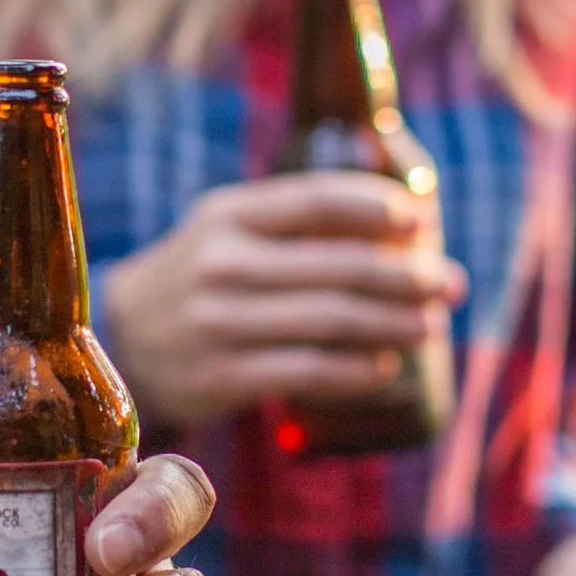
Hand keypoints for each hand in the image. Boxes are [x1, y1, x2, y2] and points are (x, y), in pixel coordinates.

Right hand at [96, 175, 466, 430]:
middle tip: (451, 283)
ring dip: (392, 323)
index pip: (317, 200)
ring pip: (328, 321)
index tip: (422, 221)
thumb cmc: (200, 277)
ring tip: (430, 326)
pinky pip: (305, 371)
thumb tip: (401, 216)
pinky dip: (354, 370)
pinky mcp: (222, 375)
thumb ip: (293, 220)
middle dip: (407, 275)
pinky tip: (384, 367)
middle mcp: (221, 263)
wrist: (124, 340)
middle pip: (336, 266)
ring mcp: (219, 321)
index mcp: (228, 215)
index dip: (378, 207)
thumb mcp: (228, 230)